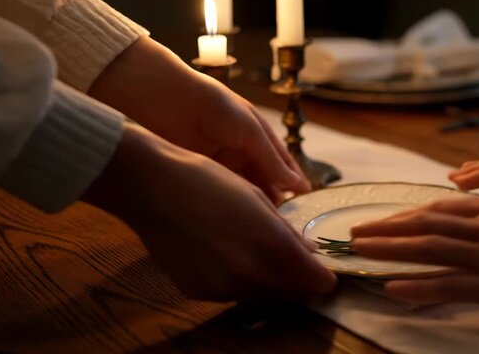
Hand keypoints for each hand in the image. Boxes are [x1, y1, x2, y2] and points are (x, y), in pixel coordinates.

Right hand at [84, 123, 334, 300]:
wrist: (153, 188)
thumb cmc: (210, 182)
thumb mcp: (258, 199)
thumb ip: (288, 233)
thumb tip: (311, 253)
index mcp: (270, 246)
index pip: (314, 281)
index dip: (324, 279)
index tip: (325, 273)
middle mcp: (249, 274)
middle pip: (290, 293)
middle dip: (298, 281)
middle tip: (295, 262)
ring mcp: (221, 287)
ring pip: (261, 296)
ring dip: (270, 283)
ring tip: (260, 255)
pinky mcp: (198, 292)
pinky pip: (231, 294)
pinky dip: (239, 282)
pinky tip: (229, 257)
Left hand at [89, 37, 308, 203]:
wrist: (161, 98)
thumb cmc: (212, 106)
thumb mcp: (249, 130)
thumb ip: (271, 159)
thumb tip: (299, 187)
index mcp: (254, 135)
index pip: (279, 163)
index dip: (291, 181)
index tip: (304, 202)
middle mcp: (239, 151)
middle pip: (261, 179)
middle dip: (273, 197)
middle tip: (283, 222)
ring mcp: (218, 164)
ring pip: (242, 189)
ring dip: (253, 204)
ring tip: (264, 225)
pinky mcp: (198, 174)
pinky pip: (220, 192)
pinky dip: (230, 205)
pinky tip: (239, 219)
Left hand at [351, 197, 478, 320]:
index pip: (439, 208)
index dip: (407, 214)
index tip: (385, 219)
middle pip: (424, 224)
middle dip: (387, 227)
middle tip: (356, 232)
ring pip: (427, 248)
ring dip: (389, 249)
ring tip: (359, 250)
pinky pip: (448, 285)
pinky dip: (417, 286)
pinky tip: (393, 287)